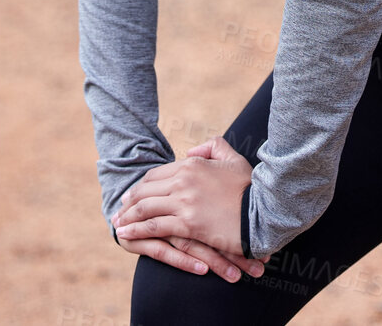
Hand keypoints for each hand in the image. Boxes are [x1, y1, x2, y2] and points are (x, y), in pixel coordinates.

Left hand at [113, 137, 263, 278]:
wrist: (264, 212)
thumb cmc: (250, 188)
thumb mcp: (233, 159)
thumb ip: (213, 146)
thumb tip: (191, 153)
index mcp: (193, 165)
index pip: (157, 174)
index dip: (142, 186)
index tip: (133, 194)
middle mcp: (184, 180)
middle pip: (146, 190)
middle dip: (129, 201)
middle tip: (119, 209)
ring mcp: (184, 202)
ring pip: (145, 208)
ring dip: (127, 216)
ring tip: (118, 223)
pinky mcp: (187, 224)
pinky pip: (153, 227)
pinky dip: (135, 230)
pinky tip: (125, 234)